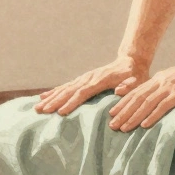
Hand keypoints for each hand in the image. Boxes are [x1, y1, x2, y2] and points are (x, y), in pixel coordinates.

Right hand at [36, 56, 150, 116]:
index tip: (60, 112)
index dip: (71, 103)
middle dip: (54, 102)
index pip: (82, 93)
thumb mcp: (137, 82)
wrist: (131, 62)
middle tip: (41, 111)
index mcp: (99, 81)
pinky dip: (53, 92)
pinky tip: (43, 97)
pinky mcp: (83, 80)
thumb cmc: (136, 76)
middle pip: (68, 91)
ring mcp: (84, 78)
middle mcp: (88, 79)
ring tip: (37, 107)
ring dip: (50, 98)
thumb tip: (119, 91)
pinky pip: (65, 87)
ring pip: (64, 89)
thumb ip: (129, 86)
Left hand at [107, 59, 174, 131]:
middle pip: (138, 98)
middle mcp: (162, 80)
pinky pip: (163, 106)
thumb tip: (157, 100)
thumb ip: (166, 88)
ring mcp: (170, 86)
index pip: (137, 91)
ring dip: (133, 117)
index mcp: (160, 78)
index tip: (113, 113)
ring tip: (124, 128)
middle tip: (112, 125)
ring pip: (147, 103)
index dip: (123, 103)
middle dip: (123, 112)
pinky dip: (153, 116)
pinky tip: (144, 125)